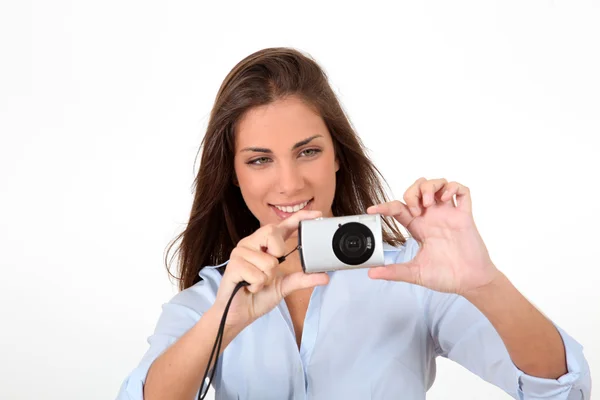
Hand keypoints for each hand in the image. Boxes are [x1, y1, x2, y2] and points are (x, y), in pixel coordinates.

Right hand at [212, 210, 328, 329]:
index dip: (299, 218)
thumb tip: (325, 277)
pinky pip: (257, 274)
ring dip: (266, 279)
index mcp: (264, 244)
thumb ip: (303, 279)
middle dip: (277, 253)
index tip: (317, 214)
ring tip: (256, 283)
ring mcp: (240, 252)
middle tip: (269, 270)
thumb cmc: (258, 296)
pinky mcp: (233, 265)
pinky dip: (257, 286)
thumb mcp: (284, 286)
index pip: (282, 225)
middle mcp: (251, 243)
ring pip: (268, 260)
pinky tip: (249, 287)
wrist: (239, 314)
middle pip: (272, 232)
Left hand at [366, 177, 500, 295]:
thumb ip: (394, 271)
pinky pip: (462, 191)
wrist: (470, 282)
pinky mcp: (465, 216)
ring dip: (430, 187)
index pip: (398, 208)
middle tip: (416, 209)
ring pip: (438, 184)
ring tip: (429, 203)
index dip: (384, 206)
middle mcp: (432, 217)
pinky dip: (453, 188)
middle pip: (417, 189)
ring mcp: (449, 214)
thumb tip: (372, 273)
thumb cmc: (445, 277)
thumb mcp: (415, 273)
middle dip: (412, 192)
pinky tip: (447, 199)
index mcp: (418, 228)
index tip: (372, 210)